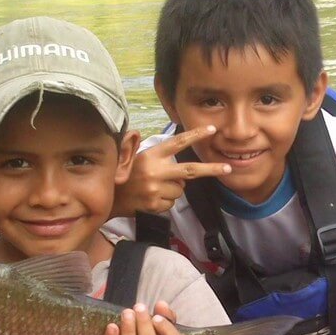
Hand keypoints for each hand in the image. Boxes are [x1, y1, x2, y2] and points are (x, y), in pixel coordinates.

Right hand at [113, 126, 231, 214]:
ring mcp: (155, 189)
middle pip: (190, 170)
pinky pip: (171, 203)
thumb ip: (155, 154)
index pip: (177, 142)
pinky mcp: (154, 205)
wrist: (107, 198)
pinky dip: (165, 202)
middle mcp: (155, 171)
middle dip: (211, 169)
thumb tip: (179, 165)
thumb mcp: (133, 157)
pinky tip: (150, 198)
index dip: (196, 135)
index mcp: (151, 155)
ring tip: (154, 188)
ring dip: (173, 190)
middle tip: (228, 168)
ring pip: (180, 190)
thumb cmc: (123, 175)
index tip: (212, 129)